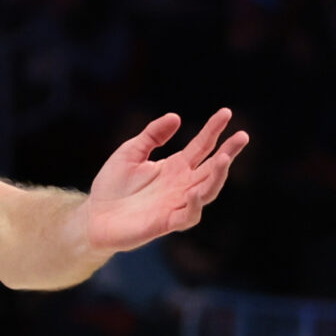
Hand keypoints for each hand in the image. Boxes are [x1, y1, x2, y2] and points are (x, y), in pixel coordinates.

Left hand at [81, 110, 248, 256]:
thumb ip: (152, 136)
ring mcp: (176, 204)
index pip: (202, 146)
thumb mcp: (130, 153)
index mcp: (176, 167)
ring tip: (223, 159)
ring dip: (218, 176)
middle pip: (213, 167)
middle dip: (228, 152)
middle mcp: (182, 185)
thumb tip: (176, 116)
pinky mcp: (165, 222)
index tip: (226, 113)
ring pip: (207, 191)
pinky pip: (188, 215)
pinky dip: (194, 205)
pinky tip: (194, 192)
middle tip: (242, 136)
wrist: (92, 217)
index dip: (214, 130)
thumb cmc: (112, 186)